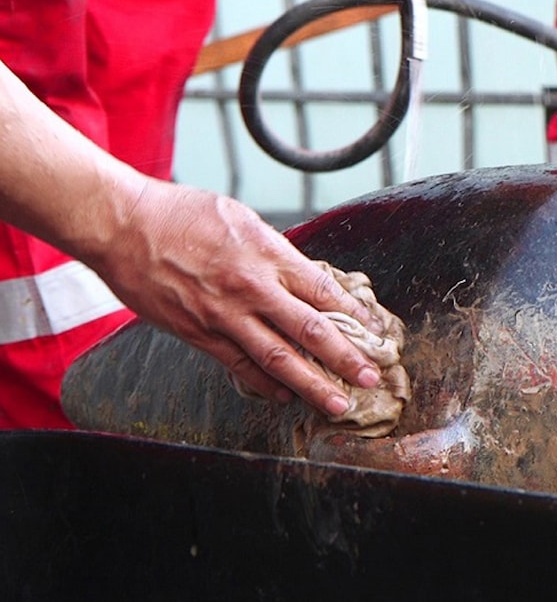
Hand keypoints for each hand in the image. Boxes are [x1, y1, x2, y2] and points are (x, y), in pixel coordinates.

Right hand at [82, 180, 381, 416]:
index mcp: (267, 254)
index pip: (323, 290)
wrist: (122, 224)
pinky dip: (265, 384)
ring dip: (312, 384)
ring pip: (278, 357)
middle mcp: (251, 287)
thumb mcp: (241, 218)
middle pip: (310, 329)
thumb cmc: (180, 213)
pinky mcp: (198, 333)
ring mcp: (224, 314)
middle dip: (346, 358)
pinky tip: (286, 396)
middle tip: (371, 378)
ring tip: (338, 403)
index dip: (353, 314)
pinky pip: (239, 365)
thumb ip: (274, 251)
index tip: (375, 331)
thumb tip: (303, 275)